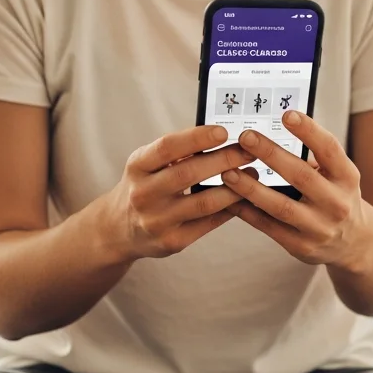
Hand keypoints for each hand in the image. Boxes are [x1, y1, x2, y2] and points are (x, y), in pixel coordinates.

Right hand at [104, 125, 255, 261]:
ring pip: (204, 202)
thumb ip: (176, 151)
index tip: (223, 131)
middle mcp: (143, 194)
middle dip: (224, 160)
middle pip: (188, 174)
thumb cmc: (144, 185)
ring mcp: (157, 221)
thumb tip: (221, 135)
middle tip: (249, 151)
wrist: (119, 229)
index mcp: (137, 166)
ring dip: (234, 187)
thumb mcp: (148, 163)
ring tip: (253, 173)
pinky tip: (244, 197)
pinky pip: (208, 223)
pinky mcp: (172, 242)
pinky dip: (229, 208)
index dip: (196, 138)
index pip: (167, 148)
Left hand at [222, 111, 371, 269]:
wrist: (353, 242)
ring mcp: (319, 227)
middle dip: (271, 154)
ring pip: (280, 206)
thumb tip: (274, 130)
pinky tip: (230, 199)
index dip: (309, 131)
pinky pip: (268, 227)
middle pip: (301, 176)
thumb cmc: (336, 196)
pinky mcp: (301, 246)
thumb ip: (314, 158)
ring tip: (229, 172)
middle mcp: (337, 202)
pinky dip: (247, 212)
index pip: (329, 149)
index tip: (286, 114)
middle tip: (246, 137)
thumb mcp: (338, 175)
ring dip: (251, 188)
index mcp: (347, 177)